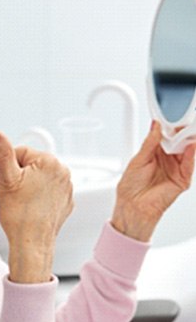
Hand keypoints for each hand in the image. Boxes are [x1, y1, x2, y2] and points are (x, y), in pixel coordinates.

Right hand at [0, 129, 72, 282]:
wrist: (32, 243)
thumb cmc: (19, 215)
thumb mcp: (5, 179)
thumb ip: (0, 151)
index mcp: (49, 161)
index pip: (20, 153)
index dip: (10, 169)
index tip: (12, 184)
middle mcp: (63, 171)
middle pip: (31, 164)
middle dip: (21, 177)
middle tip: (17, 194)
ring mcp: (67, 188)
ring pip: (39, 178)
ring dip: (30, 186)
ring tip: (25, 202)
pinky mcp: (66, 201)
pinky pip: (48, 191)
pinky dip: (40, 197)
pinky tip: (33, 208)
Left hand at [111, 120, 195, 241]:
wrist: (133, 206)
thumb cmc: (131, 186)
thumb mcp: (139, 159)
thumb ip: (150, 142)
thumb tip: (156, 125)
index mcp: (155, 152)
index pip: (167, 135)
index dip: (170, 126)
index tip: (172, 116)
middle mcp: (167, 159)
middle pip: (179, 140)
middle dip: (181, 130)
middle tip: (182, 120)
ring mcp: (176, 168)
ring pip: (187, 150)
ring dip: (188, 139)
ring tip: (187, 130)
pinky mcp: (182, 179)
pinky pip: (189, 164)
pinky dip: (191, 154)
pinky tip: (190, 145)